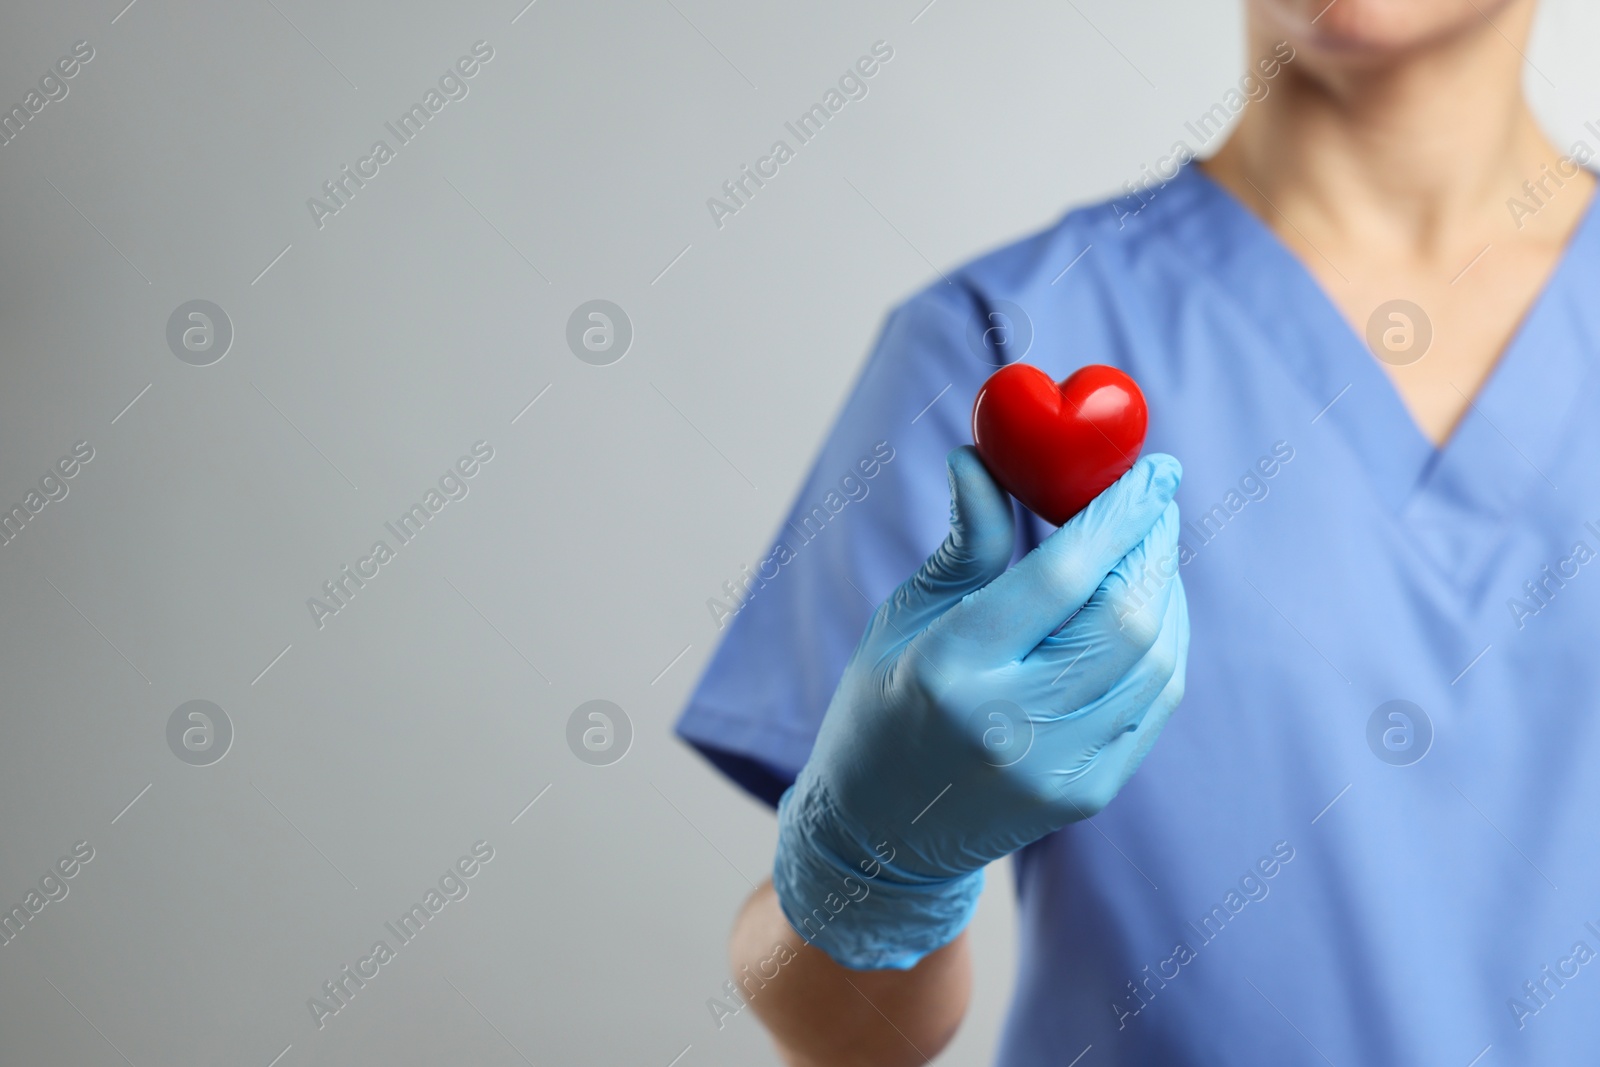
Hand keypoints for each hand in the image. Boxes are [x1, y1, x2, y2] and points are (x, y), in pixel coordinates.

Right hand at [773, 446, 1187, 968]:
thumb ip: (965, 542)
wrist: (881, 835)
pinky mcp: (1087, 795)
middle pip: (1124, 618)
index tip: (1154, 468)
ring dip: (1166, 592)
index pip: (1061, 576)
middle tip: (1156, 500)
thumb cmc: (883, 704)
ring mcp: (1056, 769)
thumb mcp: (904, 617)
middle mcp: (1009, 724)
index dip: (1118, 514)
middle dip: (1154, 546)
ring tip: (1149, 550)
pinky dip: (1164, 645)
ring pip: (1154, 660)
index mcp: (950, 667)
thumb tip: (985, 457)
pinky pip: (1154, 704)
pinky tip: (1148, 611)